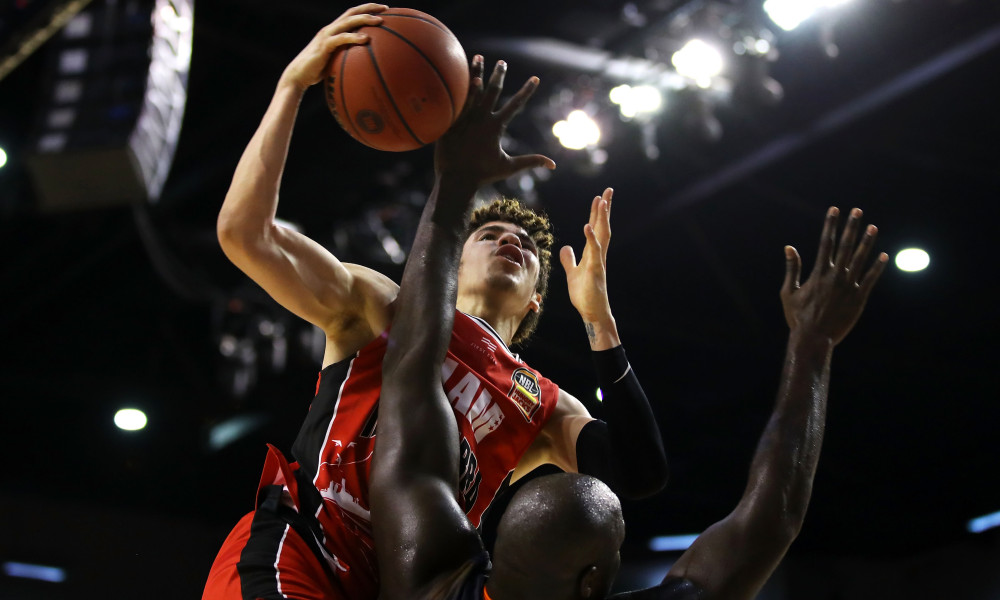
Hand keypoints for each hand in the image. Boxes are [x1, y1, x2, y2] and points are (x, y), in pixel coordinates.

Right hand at [279, 4, 386, 92]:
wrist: (298, 76)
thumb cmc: (317, 72)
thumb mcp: (335, 62)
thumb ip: (347, 58)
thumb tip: (365, 66)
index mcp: (334, 31)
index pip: (352, 15)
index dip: (366, 9)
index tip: (384, 10)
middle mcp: (330, 29)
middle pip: (352, 12)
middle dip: (369, 8)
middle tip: (386, 9)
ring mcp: (326, 36)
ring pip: (348, 21)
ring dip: (364, 19)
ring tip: (380, 21)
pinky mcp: (324, 45)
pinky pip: (341, 38)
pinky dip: (354, 37)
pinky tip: (366, 39)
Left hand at [434, 57, 555, 186]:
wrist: (456, 181)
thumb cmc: (482, 175)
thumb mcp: (508, 167)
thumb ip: (530, 162)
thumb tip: (553, 165)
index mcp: (496, 127)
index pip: (516, 104)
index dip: (527, 91)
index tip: (535, 78)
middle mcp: (481, 119)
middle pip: (493, 91)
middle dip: (499, 75)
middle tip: (502, 62)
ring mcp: (464, 119)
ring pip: (472, 91)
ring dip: (476, 72)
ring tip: (478, 57)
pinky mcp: (450, 122)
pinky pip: (455, 101)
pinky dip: (459, 88)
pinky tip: (459, 75)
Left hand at [560, 188, 614, 327]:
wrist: (592, 312)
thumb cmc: (584, 295)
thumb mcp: (572, 273)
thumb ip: (569, 259)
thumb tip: (565, 247)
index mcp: (592, 253)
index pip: (595, 228)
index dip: (597, 213)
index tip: (600, 197)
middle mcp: (598, 254)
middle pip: (602, 227)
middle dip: (605, 209)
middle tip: (608, 190)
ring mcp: (598, 262)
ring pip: (602, 235)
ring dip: (601, 218)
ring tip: (602, 201)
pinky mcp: (595, 271)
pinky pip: (594, 252)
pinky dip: (591, 238)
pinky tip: (587, 226)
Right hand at [781, 207, 887, 344]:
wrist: (814, 338)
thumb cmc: (798, 316)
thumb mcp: (788, 292)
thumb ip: (792, 268)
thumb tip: (788, 247)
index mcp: (818, 273)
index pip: (825, 242)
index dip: (830, 225)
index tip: (834, 210)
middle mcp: (835, 276)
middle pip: (845, 246)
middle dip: (851, 227)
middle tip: (857, 211)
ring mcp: (848, 286)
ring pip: (860, 259)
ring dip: (867, 242)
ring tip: (873, 227)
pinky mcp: (859, 298)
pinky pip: (870, 279)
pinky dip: (877, 267)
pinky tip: (884, 256)